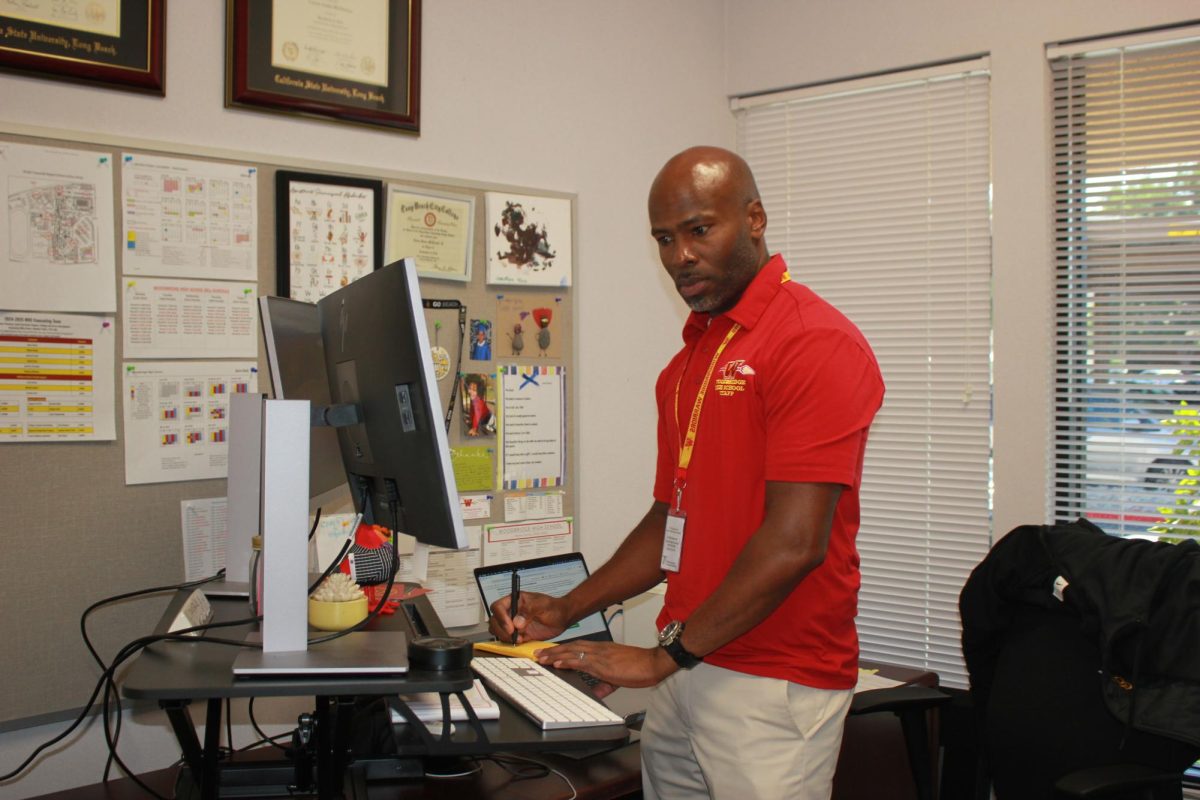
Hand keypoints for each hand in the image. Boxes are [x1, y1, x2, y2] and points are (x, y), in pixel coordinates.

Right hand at [487, 590, 570, 642]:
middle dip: (501, 629)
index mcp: (514, 600)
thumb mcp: (542, 605)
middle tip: (513, 634)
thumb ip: (529, 610)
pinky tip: (522, 641)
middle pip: (495, 620)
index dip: (500, 617)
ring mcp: (513, 623)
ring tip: (519, 638)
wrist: (562, 617)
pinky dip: (511, 642)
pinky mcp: (518, 634)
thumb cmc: (553, 607)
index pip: (498, 607)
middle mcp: (511, 612)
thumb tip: (517, 622)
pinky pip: (508, 639)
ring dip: (505, 636)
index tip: (510, 626)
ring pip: (498, 631)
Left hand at [535, 642, 676, 694]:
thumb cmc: (640, 667)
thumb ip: (606, 685)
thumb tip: (598, 693)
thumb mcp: (619, 677)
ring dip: (555, 654)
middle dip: (553, 650)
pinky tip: (558, 664)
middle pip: (571, 646)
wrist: (653, 663)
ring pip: (572, 651)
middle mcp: (599, 649)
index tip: (551, 653)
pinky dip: (568, 661)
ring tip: (542, 658)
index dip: (563, 649)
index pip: (578, 647)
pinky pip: (581, 661)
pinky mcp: (603, 664)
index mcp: (602, 650)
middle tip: (538, 654)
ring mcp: (600, 655)